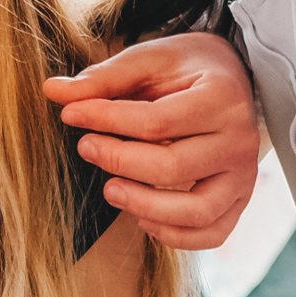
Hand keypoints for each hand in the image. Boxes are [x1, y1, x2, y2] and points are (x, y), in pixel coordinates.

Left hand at [46, 31, 260, 248]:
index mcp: (222, 98)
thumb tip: (52, 91)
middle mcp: (240, 140)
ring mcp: (243, 175)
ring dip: (143, 206)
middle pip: (173, 168)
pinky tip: (141, 217)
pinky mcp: (239, 200)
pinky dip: (174, 235)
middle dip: (119, 161)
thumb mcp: (147, 60)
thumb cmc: (184, 69)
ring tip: (108, 189)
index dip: (107, 120)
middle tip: (85, 147)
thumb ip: (103, 79)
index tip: (70, 115)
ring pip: (195, 211)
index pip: (157, 121)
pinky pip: (211, 233)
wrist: (231, 78)